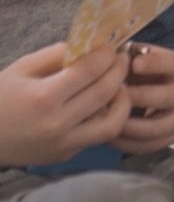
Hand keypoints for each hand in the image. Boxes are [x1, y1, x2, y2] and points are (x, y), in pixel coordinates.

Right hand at [0, 44, 131, 167]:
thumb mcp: (22, 68)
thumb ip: (57, 54)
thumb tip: (90, 46)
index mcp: (43, 98)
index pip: (90, 71)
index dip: (106, 55)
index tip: (111, 47)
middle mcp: (57, 123)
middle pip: (105, 92)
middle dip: (119, 70)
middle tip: (121, 59)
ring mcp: (63, 143)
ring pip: (113, 122)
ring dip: (123, 100)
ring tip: (119, 84)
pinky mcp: (66, 155)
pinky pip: (99, 135)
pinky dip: (109, 117)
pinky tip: (104, 103)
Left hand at [111, 44, 173, 154]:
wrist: (173, 91)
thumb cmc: (149, 72)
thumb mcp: (145, 58)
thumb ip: (129, 56)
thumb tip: (104, 57)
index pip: (171, 64)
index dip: (154, 64)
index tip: (133, 64)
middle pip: (166, 98)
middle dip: (137, 98)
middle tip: (112, 98)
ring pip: (157, 127)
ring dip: (129, 126)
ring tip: (106, 120)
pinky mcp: (173, 137)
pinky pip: (150, 145)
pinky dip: (127, 143)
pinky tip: (110, 136)